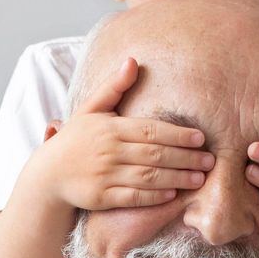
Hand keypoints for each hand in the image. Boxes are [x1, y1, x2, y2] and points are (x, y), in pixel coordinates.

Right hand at [33, 55, 213, 211]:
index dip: (177, 135)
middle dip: (185, 157)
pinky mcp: (102, 197)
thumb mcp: (91, 110)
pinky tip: (174, 194)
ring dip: (177, 178)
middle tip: (210, 160)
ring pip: (148, 176)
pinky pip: (133, 197)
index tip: (200, 138)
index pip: (150, 130)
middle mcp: (108, 150)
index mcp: (110, 127)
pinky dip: (154, 196)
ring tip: (200, 179)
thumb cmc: (75, 140)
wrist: (48, 175)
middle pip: (154, 153)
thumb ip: (114, 88)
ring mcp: (105, 175)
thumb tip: (133, 60)